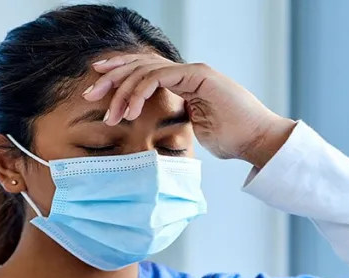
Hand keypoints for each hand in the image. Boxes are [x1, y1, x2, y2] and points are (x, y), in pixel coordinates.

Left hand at [84, 54, 295, 167]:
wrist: (258, 140)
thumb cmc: (233, 140)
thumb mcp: (194, 132)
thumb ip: (177, 125)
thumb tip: (160, 136)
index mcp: (184, 83)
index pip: (145, 73)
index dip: (119, 78)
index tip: (97, 91)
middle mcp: (186, 72)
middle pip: (139, 65)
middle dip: (111, 78)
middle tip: (89, 94)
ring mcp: (191, 70)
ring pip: (145, 69)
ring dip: (122, 91)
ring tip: (111, 113)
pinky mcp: (197, 74)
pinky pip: (158, 76)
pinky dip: (140, 92)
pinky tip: (131, 110)